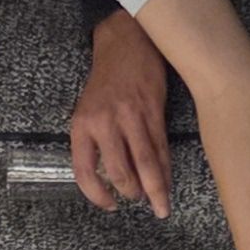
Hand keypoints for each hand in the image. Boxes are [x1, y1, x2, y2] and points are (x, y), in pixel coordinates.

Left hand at [70, 13, 176, 214]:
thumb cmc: (106, 81)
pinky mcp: (152, 112)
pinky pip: (160, 148)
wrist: (126, 43)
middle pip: (120, 172)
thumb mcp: (87, 110)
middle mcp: (104, 123)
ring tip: (160, 207)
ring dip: (154, 190)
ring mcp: (130, 118)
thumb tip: (110, 176)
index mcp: (82, 125)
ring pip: (145, 164)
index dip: (96, 194)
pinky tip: (167, 182)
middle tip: (139, 201)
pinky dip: (164, 169)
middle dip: (132, 193)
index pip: (84, 171)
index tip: (109, 205)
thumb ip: (95, 141)